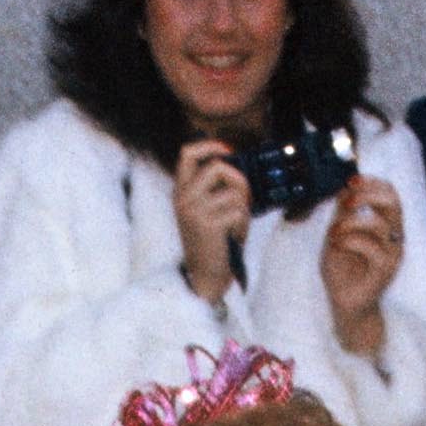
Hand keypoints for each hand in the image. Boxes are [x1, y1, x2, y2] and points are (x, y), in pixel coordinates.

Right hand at [174, 138, 250, 306]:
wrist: (205, 279)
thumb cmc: (213, 244)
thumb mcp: (207, 210)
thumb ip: (216, 188)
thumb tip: (238, 166)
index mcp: (181, 191)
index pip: (188, 153)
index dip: (211, 146)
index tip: (229, 151)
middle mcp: (184, 198)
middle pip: (218, 167)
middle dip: (239, 180)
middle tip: (244, 198)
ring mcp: (194, 211)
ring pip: (233, 192)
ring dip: (243, 209)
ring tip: (235, 226)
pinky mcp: (208, 224)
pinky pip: (238, 212)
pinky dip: (243, 225)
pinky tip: (235, 237)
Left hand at [319, 174, 402, 360]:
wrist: (345, 305)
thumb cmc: (342, 272)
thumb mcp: (337, 234)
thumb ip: (342, 213)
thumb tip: (343, 186)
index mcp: (385, 225)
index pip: (390, 193)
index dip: (372, 182)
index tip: (351, 181)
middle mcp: (393, 237)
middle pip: (393, 201)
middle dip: (367, 195)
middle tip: (346, 202)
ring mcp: (392, 254)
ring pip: (380, 223)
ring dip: (352, 222)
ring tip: (334, 231)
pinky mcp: (386, 270)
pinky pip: (371, 247)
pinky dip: (350, 240)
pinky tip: (337, 244)